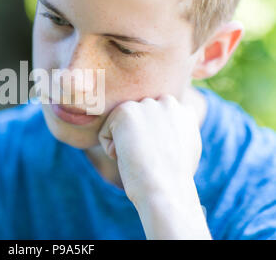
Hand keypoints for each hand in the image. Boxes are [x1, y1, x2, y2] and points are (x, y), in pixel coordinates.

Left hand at [98, 94, 209, 238]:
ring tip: (140, 158)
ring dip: (124, 145)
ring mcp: (146, 105)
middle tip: (149, 159)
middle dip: (137, 141)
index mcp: (184, 112)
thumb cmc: (174, 182)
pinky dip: (111, 150)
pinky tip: (128, 157)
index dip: (151, 143)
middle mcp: (167, 102)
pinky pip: (105, 133)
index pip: (155, 121)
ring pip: (120, 127)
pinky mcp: (125, 111)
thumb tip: (160, 133)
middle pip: (136, 123)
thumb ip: (174, 134)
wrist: (164, 188)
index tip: (157, 158)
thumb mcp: (185, 152)